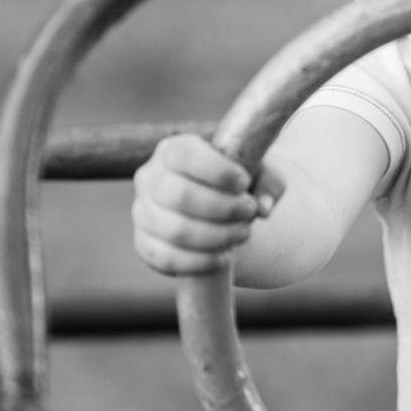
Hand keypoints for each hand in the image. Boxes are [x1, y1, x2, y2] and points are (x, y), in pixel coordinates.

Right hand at [132, 133, 283, 275]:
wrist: (215, 201)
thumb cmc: (234, 180)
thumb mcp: (256, 170)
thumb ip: (267, 181)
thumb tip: (264, 206)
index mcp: (172, 149)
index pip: (185, 156)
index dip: (217, 172)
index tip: (244, 183)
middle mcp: (150, 178)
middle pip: (180, 195)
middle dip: (223, 208)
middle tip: (249, 211)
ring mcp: (143, 212)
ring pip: (175, 230)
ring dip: (216, 236)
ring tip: (243, 233)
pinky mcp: (144, 243)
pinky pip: (166, 258)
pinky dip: (199, 261)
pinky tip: (224, 257)